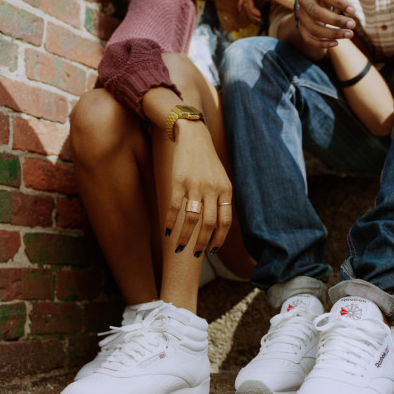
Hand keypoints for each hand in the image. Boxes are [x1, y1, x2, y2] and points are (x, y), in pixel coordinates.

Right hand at [165, 123, 231, 254]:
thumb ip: (221, 200)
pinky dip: (170, 221)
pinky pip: (175, 207)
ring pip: (191, 219)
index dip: (219, 238)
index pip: (225, 221)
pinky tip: (167, 231)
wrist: (194, 137)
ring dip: (185, 237)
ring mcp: (195, 185)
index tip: (213, 250)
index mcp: (226, 190)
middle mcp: (212, 189)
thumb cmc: (208, 162)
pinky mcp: (178, 181)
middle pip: (209, 224)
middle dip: (202, 243)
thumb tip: (217, 227)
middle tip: (196, 255)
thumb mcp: (222, 180)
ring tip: (179, 248)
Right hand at [295, 0, 356, 47]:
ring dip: (332, 34)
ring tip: (349, 34)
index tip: (353, 11)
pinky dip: (322, 44)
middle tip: (352, 25)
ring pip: (314, 29)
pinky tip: (336, 43)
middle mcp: (303, 0)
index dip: (338, 3)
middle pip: (317, 13)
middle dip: (336, 20)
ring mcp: (301, 15)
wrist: (314, 0)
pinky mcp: (301, 28)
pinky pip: (309, 40)